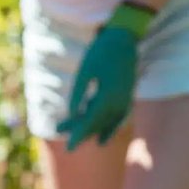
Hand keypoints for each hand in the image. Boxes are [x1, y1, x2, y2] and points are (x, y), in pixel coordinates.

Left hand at [58, 1, 154, 149]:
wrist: (123, 40)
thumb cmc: (100, 53)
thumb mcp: (84, 72)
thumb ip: (78, 95)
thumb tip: (72, 115)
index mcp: (108, 97)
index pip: (90, 122)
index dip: (78, 134)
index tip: (69, 148)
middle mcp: (120, 103)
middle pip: (97, 124)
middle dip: (79, 131)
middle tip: (61, 137)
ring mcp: (126, 101)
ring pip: (107, 123)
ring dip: (92, 130)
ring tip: (75, 135)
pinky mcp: (127, 98)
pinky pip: (118, 120)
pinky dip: (109, 129)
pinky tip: (101, 138)